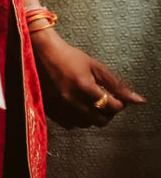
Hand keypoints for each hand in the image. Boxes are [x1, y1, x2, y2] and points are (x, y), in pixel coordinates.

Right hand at [30, 28, 145, 127]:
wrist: (40, 54)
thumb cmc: (69, 57)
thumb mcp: (95, 67)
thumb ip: (117, 85)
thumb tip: (138, 100)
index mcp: (84, 86)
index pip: (111, 107)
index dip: (119, 104)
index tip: (117, 98)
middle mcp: (71, 99)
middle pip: (100, 120)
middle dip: (108, 113)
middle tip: (107, 102)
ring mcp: (59, 106)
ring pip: (85, 124)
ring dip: (93, 117)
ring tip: (92, 105)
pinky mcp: (49, 109)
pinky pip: (69, 124)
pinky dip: (77, 119)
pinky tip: (78, 108)